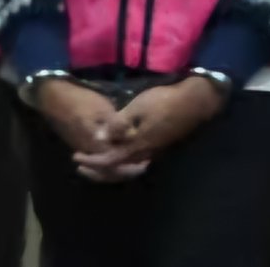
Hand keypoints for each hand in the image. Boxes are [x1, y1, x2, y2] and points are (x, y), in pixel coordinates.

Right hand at [34, 79, 147, 183]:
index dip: (133, 167)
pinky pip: (96, 160)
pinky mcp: (79, 144)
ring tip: (133, 163)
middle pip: (109, 172)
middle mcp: (89, 152)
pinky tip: (117, 154)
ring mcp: (82, 149)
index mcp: (96, 144)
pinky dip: (108, 162)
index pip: (117, 164)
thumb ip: (117, 125)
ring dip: (117, 168)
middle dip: (126, 171)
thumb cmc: (80, 100)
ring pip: (101, 168)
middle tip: (142, 166)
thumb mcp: (102, 109)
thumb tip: (133, 136)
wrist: (54, 96)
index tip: (146, 162)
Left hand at [72, 78, 225, 178]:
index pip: (110, 160)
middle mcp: (146, 153)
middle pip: (119, 167)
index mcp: (139, 146)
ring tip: (94, 154)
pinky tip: (116, 147)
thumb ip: (118, 124)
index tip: (75, 157)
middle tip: (80, 160)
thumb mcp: (136, 109)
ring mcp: (155, 150)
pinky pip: (136, 157)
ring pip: (128, 163)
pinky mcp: (160, 144)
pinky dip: (122, 156)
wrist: (194, 103)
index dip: (92, 161)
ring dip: (110, 162)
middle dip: (98, 166)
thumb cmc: (163, 102)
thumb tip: (98, 139)